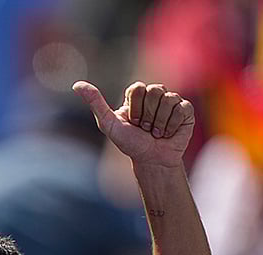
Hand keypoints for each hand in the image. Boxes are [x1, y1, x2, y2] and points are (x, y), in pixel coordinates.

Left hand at [73, 81, 193, 167]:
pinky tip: (169, 133)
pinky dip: (173, 126)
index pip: (137, 88)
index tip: (132, 122)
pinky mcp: (186, 110)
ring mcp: (172, 100)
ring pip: (168, 100)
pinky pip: (181, 109)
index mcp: (137, 94)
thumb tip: (76, 85)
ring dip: (160, 123)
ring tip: (156, 132)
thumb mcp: (109, 125)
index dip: (135, 108)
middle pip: (154, 91)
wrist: (151, 161)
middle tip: (145, 129)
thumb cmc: (130, 143)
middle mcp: (155, 94)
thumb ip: (95, 103)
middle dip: (147, 116)